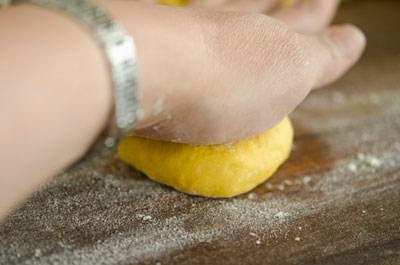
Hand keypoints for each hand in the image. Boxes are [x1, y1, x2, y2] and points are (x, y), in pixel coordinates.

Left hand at [108, 0, 364, 144]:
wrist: (142, 66)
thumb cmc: (223, 81)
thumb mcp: (286, 76)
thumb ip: (320, 57)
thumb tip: (352, 38)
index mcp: (267, 39)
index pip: (302, 22)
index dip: (316, 15)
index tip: (326, 5)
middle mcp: (228, 23)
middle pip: (262, 6)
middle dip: (286, 5)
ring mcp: (189, 25)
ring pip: (223, 6)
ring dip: (242, 5)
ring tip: (252, 3)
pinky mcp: (150, 33)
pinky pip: (178, 19)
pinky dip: (192, 18)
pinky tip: (188, 19)